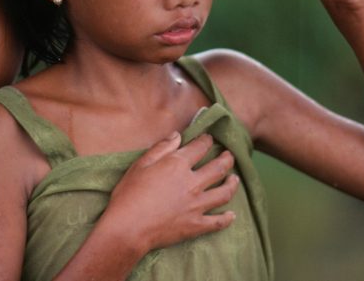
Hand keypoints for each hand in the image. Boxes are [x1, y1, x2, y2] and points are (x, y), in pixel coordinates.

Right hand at [102, 133, 238, 253]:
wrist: (128, 228)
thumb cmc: (129, 194)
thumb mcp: (141, 164)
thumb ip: (161, 148)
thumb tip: (177, 135)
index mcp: (178, 165)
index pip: (200, 147)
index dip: (206, 140)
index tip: (209, 138)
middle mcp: (192, 183)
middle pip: (218, 168)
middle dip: (227, 159)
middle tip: (230, 155)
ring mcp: (197, 205)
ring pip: (224, 193)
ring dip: (232, 184)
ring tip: (235, 179)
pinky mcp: (196, 225)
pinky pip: (218, 222)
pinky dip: (227, 218)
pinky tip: (232, 215)